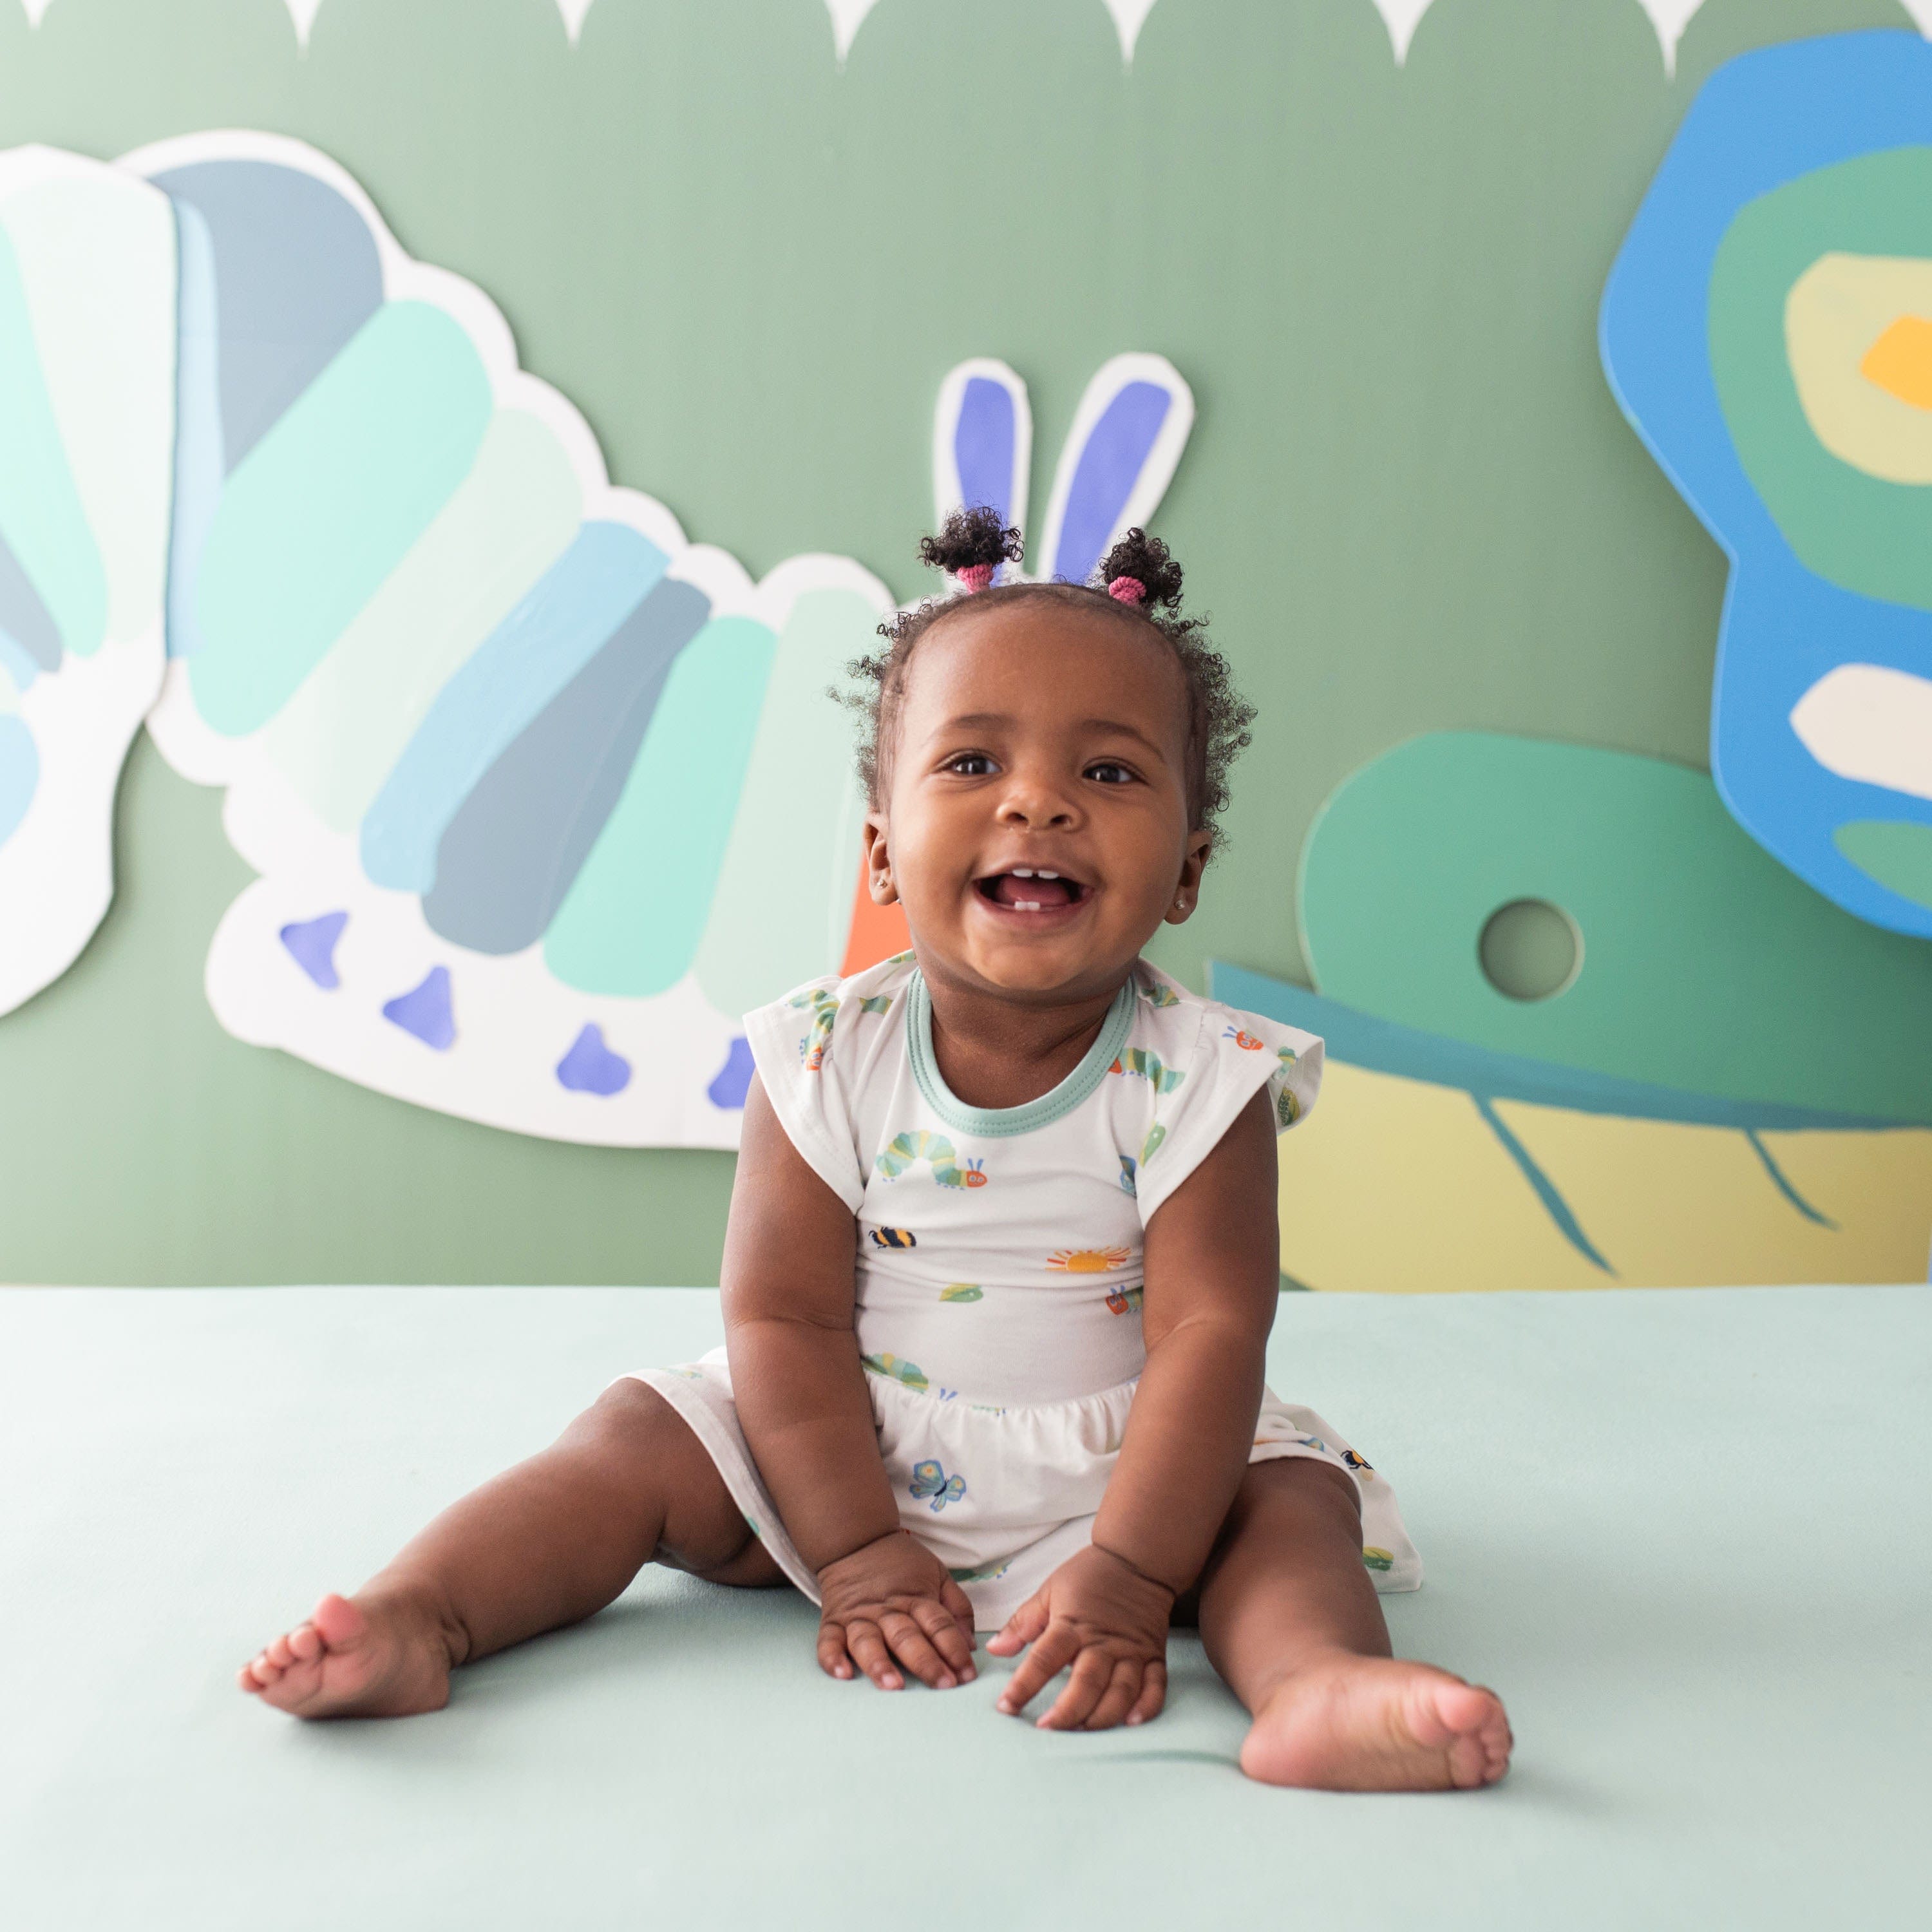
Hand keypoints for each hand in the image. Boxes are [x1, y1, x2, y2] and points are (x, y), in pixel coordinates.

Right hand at [816, 1530, 977, 1691]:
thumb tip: (970, 1646)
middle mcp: (887, 1610)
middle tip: (943, 1684)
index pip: (939, 1625)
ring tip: (893, 1685)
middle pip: (907, 1637)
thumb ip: (957, 1607)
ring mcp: (858, 1616)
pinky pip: (828, 1642)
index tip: (967, 1675)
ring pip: (868, 1642)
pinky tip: (843, 1673)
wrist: (856, 1539)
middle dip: (926, 1662)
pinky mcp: (833, 1621)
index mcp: (916, 1598)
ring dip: (880, 1663)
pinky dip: (833, 1658)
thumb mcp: (938, 1573)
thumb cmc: (902, 1562)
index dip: (955, 1649)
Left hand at [985, 1543, 1173, 1729]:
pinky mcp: (1153, 1656)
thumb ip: (1023, 1622)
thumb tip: (994, 1649)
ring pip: (1120, 1692)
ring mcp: (1131, 1651)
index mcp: (1073, 1624)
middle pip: (1086, 1683)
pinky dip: (1146, 1707)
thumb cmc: (1090, 1575)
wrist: (1137, 1557)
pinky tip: (1131, 1723)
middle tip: (1045, 1729)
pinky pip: (1155, 1687)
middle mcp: (1103, 1641)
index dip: (1023, 1685)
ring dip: (1101, 1717)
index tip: (1006, 1706)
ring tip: (1080, 1732)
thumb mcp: (1050, 1591)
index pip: (1044, 1659)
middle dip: (1066, 1712)